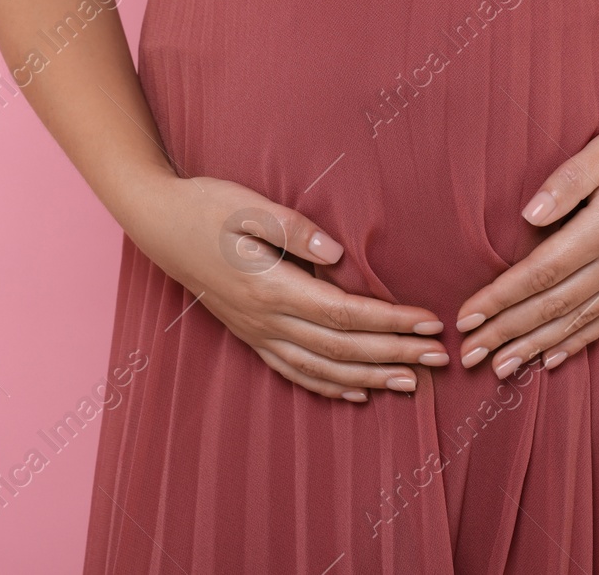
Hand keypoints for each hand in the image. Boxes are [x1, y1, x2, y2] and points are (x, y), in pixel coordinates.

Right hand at [120, 174, 448, 401]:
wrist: (158, 222)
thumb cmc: (206, 206)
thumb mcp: (247, 206)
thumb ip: (293, 229)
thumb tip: (337, 253)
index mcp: (271, 287)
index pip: (345, 313)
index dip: (391, 322)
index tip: (429, 322)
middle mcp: (266, 319)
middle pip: (342, 347)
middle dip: (395, 354)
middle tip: (440, 358)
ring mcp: (256, 331)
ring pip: (321, 367)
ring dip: (369, 377)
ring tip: (410, 382)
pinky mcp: (250, 334)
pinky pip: (293, 371)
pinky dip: (328, 386)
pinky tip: (355, 392)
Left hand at [453, 106, 598, 377]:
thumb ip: (567, 180)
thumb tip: (528, 216)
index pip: (539, 273)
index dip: (500, 299)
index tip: (466, 318)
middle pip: (552, 306)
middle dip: (506, 333)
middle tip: (468, 356)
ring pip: (577, 321)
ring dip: (535, 346)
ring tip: (501, 369)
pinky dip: (578, 341)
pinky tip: (552, 358)